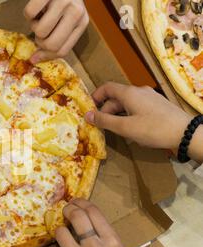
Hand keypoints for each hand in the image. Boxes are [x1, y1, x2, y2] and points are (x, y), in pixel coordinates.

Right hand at [24, 0, 88, 62]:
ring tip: (39, 16)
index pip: (63, 50)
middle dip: (39, 42)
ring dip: (33, 25)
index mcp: (82, 22)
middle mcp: (76, 12)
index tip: (35, 56)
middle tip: (39, 31)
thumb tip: (34, 60)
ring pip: (40, 30)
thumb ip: (56, 39)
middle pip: (51, 44)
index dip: (46, 56)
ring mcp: (63, 1)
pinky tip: (36, 6)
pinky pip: (29, 13)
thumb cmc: (63, 0)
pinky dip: (28, 13)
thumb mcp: (67, 19)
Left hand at [52, 199, 126, 246]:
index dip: (80, 202)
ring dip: (60, 233)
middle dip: (67, 210)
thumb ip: (101, 235)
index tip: (75, 202)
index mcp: (112, 242)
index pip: (93, 211)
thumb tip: (81, 213)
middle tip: (65, 212)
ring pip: (60, 233)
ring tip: (64, 239)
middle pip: (76, 216)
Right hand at [86, 83, 202, 159]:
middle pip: (116, 97)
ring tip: (115, 131)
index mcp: (129, 93)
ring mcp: (149, 98)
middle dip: (106, 111)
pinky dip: (128, 116)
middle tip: (101, 127)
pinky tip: (131, 130)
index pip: (107, 87)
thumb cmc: (153, 129)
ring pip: (126, 104)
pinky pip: (137, 107)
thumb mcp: (125, 127)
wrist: (185, 133)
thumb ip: (104, 121)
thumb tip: (86, 115)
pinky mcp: (157, 105)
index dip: (95, 96)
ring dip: (117, 115)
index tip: (88, 109)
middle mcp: (138, 91)